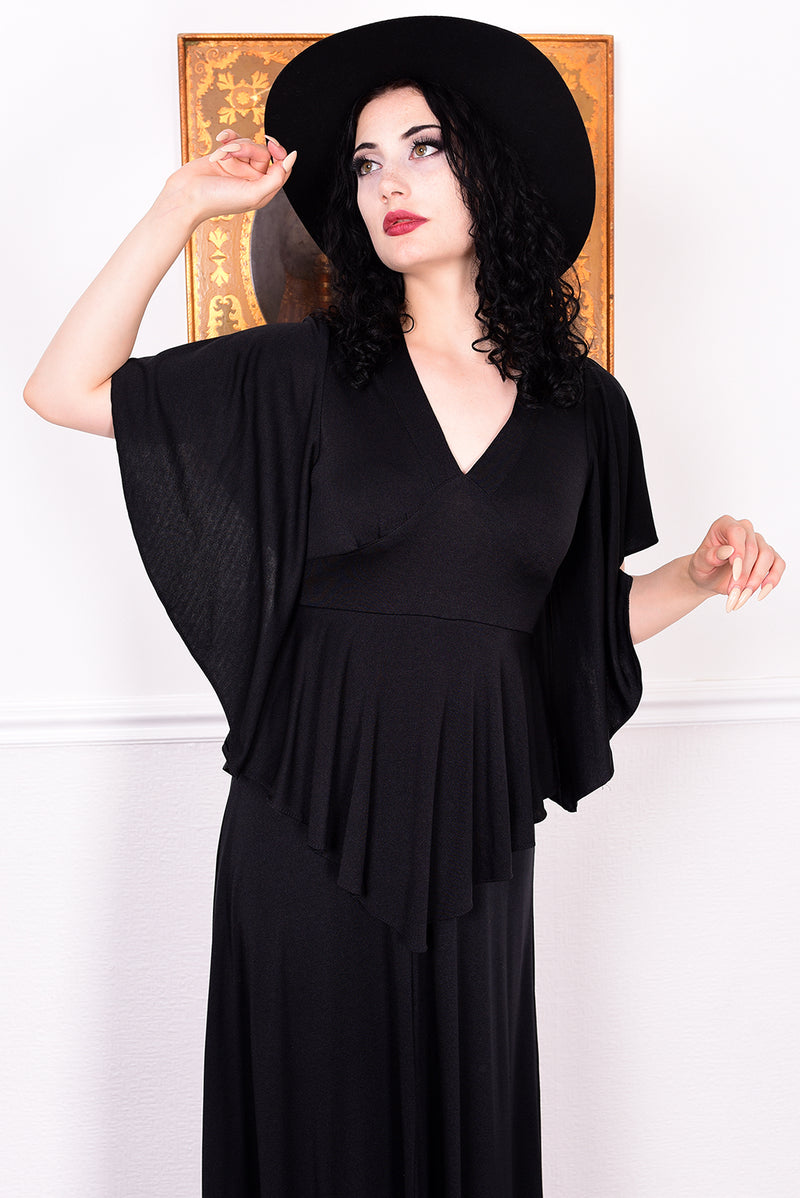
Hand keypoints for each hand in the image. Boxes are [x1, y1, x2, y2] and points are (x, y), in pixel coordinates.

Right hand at [155, 129, 296, 225]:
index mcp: (263, 190)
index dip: (280, 153)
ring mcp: (237, 168)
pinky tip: (220, 140)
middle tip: (232, 153)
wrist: (186, 196)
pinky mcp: (223, 158)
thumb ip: (276, 178)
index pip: (281, 168)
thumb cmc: (217, 200)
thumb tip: (292, 158)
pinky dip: (228, 138)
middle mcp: (251, 179)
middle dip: (247, 148)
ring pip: (247, 144)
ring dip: (234, 145)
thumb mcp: (254, 194)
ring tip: (222, 154)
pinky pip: (233, 140)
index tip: (271, 143)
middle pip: (262, 153)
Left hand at [687, 515, 785, 610]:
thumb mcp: (699, 563)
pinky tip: (761, 593)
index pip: (737, 532)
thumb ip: (710, 556)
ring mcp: (759, 542)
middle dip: (744, 574)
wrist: (710, 578)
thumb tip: (728, 551)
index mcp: (725, 525)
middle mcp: (745, 530)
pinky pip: (778, 564)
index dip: (738, 551)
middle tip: (733, 593)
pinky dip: (773, 579)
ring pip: (767, 557)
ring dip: (756, 580)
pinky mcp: (769, 555)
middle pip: (753, 548)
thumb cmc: (704, 567)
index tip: (735, 572)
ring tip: (742, 596)